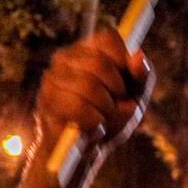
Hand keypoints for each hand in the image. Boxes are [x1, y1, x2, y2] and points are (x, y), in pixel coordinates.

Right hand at [34, 29, 153, 178]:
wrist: (85, 150)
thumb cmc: (112, 117)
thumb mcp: (135, 97)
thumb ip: (141, 77)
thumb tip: (139, 56)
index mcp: (89, 49)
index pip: (107, 37)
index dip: (123, 60)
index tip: (128, 81)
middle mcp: (66, 57)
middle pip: (100, 64)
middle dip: (117, 91)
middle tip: (117, 105)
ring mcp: (52, 77)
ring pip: (88, 86)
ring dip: (106, 110)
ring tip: (104, 119)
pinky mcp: (46, 100)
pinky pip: (78, 108)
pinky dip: (94, 122)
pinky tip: (93, 127)